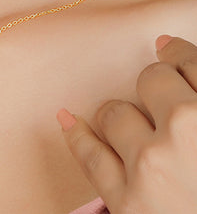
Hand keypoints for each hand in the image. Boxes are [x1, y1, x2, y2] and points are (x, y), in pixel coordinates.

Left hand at [56, 35, 196, 213]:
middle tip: (165, 101)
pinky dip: (77, 134)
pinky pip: (89, 154)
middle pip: (152, 80)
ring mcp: (152, 168)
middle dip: (156, 86)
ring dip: (124, 115)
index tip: (171, 51)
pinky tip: (66, 118)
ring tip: (136, 129)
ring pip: (116, 112)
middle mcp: (186, 134)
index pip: (192, 63)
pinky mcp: (127, 203)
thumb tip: (173, 53)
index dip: (180, 54)